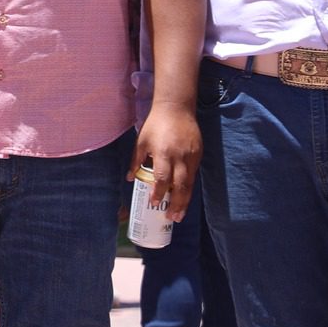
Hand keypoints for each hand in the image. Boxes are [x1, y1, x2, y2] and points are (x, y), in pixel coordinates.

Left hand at [134, 102, 200, 221]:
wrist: (177, 109)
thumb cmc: (155, 125)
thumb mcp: (141, 142)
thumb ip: (136, 161)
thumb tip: (129, 178)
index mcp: (163, 153)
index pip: (162, 178)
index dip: (159, 192)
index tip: (155, 203)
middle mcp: (179, 157)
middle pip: (180, 186)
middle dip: (177, 204)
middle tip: (172, 218)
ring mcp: (191, 156)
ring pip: (189, 183)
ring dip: (185, 200)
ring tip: (179, 214)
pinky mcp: (198, 154)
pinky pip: (194, 175)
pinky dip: (189, 187)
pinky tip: (184, 197)